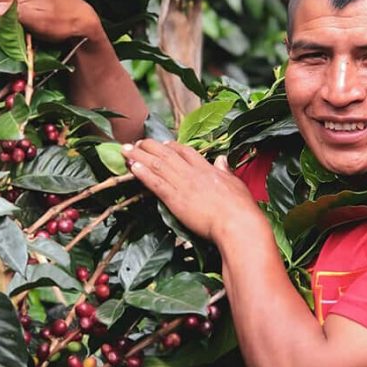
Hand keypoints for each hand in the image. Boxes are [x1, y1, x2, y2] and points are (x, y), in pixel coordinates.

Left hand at [121, 139, 268, 243]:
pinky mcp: (175, 199)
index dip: (172, 147)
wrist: (237, 223)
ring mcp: (182, 185)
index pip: (185, 152)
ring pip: (157, 165)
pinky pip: (155, 183)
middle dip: (150, 146)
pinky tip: (132, 167)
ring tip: (125, 150)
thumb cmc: (241, 208)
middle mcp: (192, 173)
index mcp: (207, 169)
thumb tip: (221, 160)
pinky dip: (143, 174)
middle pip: (166, 154)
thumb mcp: (235, 184)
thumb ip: (225, 170)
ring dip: (139, 156)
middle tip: (137, 142)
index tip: (163, 144)